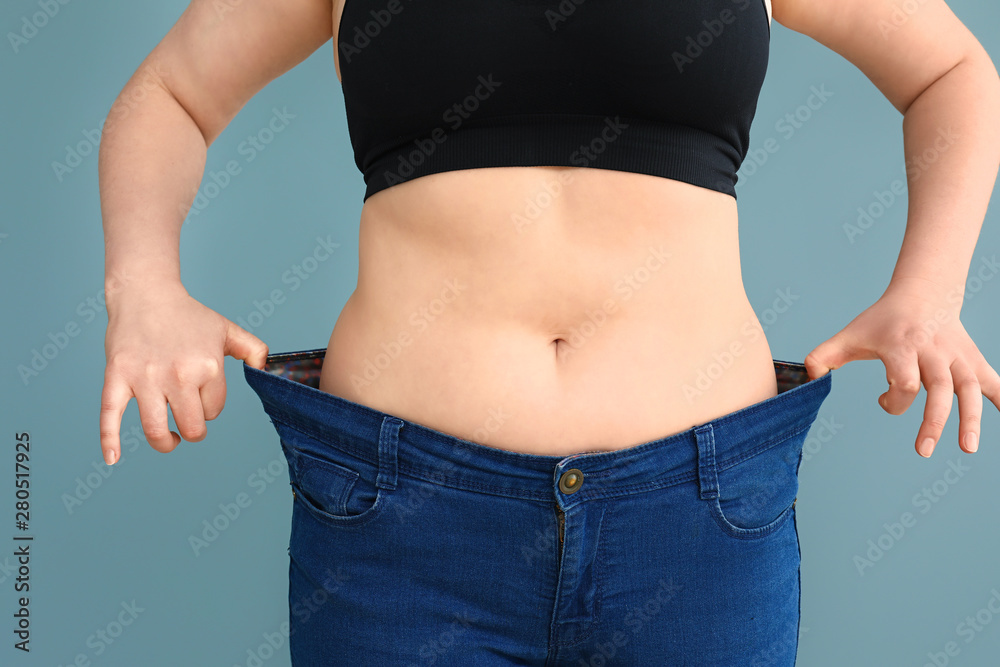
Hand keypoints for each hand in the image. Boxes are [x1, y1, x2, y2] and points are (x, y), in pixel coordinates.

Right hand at [100, 281, 267, 464]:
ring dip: (165, 442)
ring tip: (169, 439)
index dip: (209, 407)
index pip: (214, 410)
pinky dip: (109, 440)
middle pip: (191, 427)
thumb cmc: (188, 315)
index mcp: (208, 367)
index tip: (201, 395)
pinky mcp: (117, 377)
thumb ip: (254, 350)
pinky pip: (110, 415)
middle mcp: (179, 375)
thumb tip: (265, 370)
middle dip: (192, 430)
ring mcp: (145, 378)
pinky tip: (113, 458)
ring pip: (156, 430)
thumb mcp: (227, 329)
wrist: (146, 293)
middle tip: (188, 422)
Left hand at [803, 278, 999, 456]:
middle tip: (923, 450)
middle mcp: (933, 351)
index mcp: (902, 346)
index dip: (894, 400)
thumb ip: (824, 355)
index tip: (883, 401)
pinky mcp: (973, 359)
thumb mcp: (850, 334)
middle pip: (940, 388)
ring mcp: (956, 356)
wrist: (922, 294)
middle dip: (933, 421)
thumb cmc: (881, 321)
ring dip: (971, 418)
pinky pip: (994, 380)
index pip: (904, 379)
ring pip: (970, 387)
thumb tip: (808, 377)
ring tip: (968, 448)